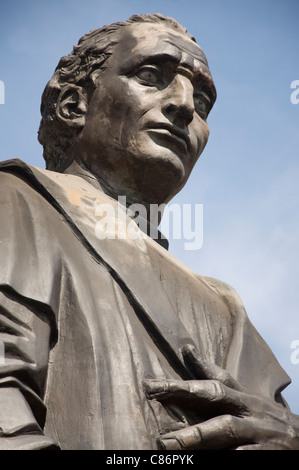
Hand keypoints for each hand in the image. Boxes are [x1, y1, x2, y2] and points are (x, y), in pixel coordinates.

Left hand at [144, 345, 298, 449]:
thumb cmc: (265, 417)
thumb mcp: (243, 395)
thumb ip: (215, 376)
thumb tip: (187, 350)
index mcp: (242, 395)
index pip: (210, 380)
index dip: (183, 376)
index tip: (151, 381)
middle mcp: (248, 409)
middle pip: (214, 395)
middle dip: (183, 393)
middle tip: (151, 392)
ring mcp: (257, 432)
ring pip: (224, 428)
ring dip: (195, 434)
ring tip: (167, 442)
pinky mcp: (263, 454)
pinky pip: (239, 455)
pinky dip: (222, 458)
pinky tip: (199, 461)